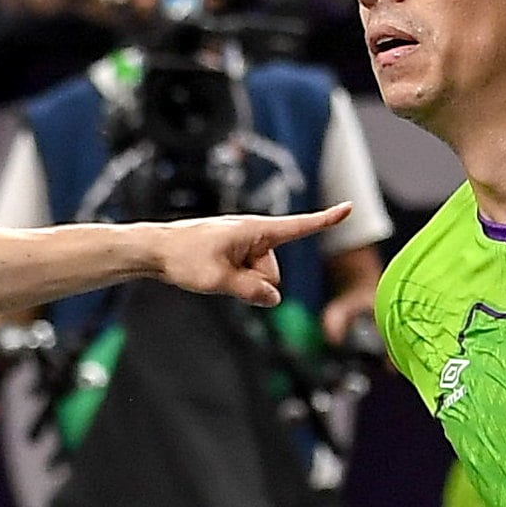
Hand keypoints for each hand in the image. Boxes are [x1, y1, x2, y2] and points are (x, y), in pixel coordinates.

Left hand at [144, 204, 351, 305]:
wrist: (157, 249)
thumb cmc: (184, 258)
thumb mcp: (217, 280)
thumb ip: (250, 291)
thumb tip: (274, 299)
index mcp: (256, 230)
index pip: (299, 227)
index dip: (325, 219)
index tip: (348, 207)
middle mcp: (255, 234)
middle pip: (273, 274)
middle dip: (254, 282)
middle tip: (219, 273)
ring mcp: (246, 245)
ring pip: (261, 279)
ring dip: (241, 281)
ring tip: (212, 270)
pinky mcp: (238, 254)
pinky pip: (249, 276)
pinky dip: (236, 279)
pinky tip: (215, 271)